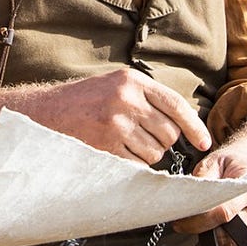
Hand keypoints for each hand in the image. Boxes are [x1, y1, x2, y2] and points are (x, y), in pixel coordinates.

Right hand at [0, 68, 210, 164]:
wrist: (42, 113)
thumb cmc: (80, 101)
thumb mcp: (112, 85)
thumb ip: (143, 98)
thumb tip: (179, 124)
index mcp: (131, 80)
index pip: (174, 104)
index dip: (194, 126)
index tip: (204, 143)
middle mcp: (126, 98)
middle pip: (168, 133)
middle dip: (161, 142)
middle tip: (140, 139)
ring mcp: (116, 122)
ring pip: (155, 152)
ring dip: (145, 155)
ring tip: (121, 144)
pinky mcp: (106, 144)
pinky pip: (137, 165)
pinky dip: (132, 165)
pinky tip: (114, 154)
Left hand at [171, 122, 246, 245]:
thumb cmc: (234, 162)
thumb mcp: (214, 161)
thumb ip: (202, 179)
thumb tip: (186, 200)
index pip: (223, 212)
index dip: (199, 221)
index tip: (181, 223)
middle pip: (229, 233)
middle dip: (205, 230)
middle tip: (190, 222)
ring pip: (234, 244)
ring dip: (216, 238)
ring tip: (207, 222)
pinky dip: (228, 241)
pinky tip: (224, 226)